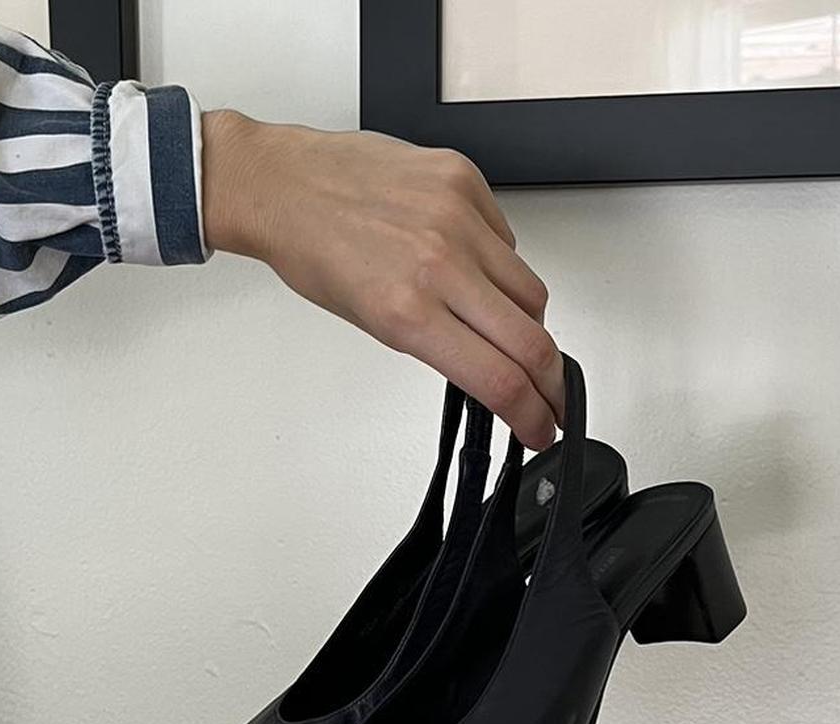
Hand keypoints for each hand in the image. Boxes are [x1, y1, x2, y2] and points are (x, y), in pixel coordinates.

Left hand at [201, 110, 561, 447]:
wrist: (287, 185)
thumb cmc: (316, 255)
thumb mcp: (373, 326)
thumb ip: (440, 347)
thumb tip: (492, 369)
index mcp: (408, 312)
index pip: (499, 380)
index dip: (532, 416)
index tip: (542, 428)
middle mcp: (438, 263)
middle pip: (532, 341)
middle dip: (551, 382)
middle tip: (552, 395)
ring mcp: (456, 217)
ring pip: (530, 291)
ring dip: (527, 322)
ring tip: (502, 325)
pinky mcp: (465, 180)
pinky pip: (509, 239)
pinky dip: (500, 263)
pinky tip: (472, 263)